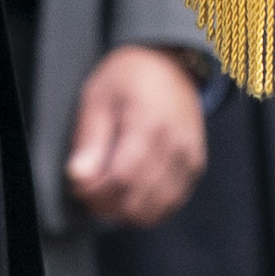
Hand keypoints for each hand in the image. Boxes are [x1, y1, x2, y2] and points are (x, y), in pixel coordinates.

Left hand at [64, 42, 210, 229]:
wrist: (170, 64)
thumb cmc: (130, 78)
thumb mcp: (98, 96)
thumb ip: (89, 138)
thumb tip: (79, 176)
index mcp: (149, 122)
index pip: (122, 178)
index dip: (96, 193)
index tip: (80, 188)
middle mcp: (175, 143)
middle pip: (139, 199)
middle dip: (107, 205)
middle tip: (90, 192)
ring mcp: (189, 157)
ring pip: (156, 209)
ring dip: (127, 211)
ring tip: (109, 193)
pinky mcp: (195, 166)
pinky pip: (171, 203)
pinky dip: (148, 208)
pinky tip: (132, 195)